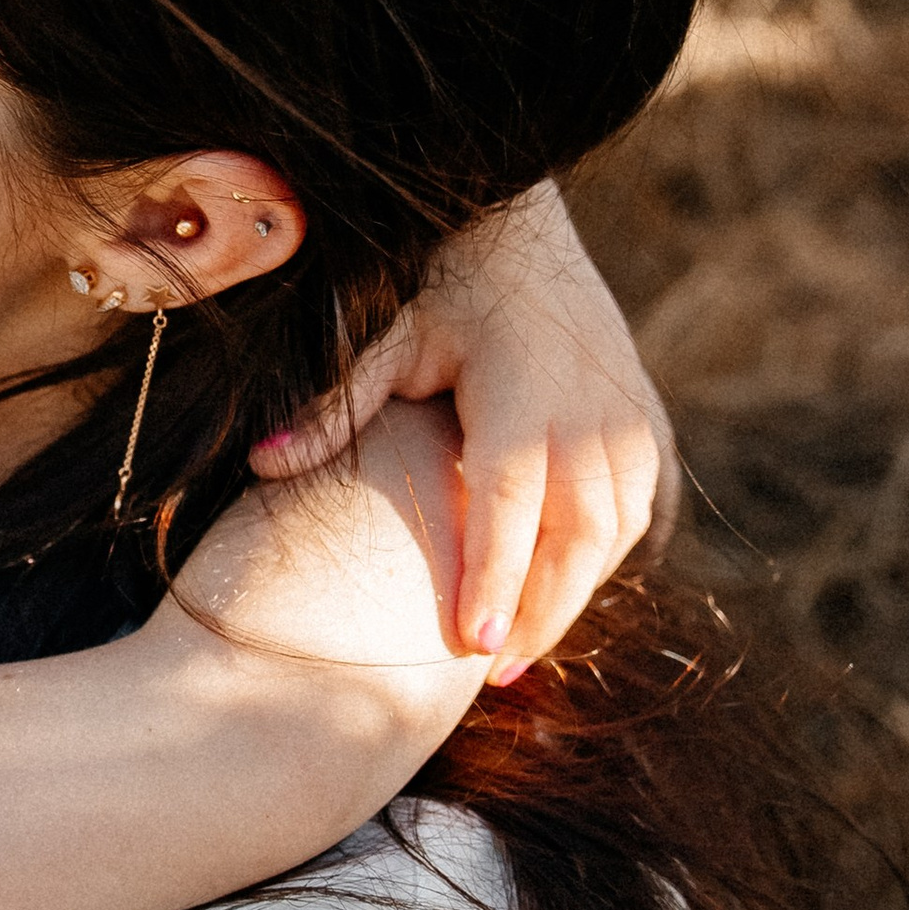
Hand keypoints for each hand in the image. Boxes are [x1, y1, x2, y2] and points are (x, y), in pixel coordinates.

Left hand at [247, 180, 673, 677]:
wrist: (528, 235)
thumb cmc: (447, 294)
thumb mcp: (388, 341)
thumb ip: (336, 410)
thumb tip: (260, 464)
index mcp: (520, 400)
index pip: (507, 507)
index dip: (494, 580)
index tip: (474, 646)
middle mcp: (588, 414)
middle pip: (572, 540)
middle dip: (538, 614)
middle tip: (493, 674)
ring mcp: (628, 419)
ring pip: (611, 533)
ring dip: (571, 595)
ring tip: (520, 648)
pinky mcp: (648, 423)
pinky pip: (634, 509)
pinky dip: (601, 558)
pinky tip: (559, 593)